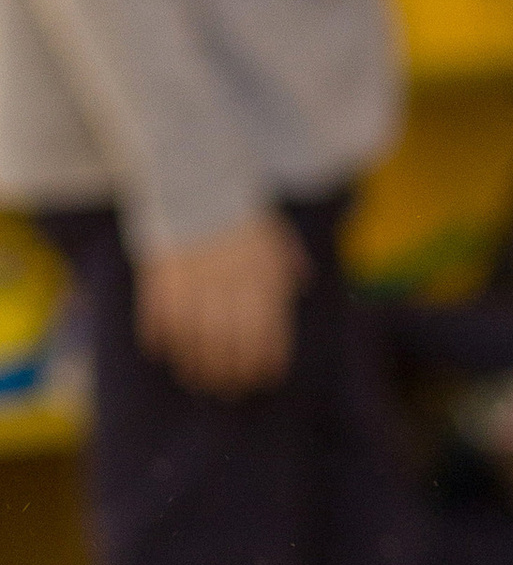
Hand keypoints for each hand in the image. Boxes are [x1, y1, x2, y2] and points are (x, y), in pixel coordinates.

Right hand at [135, 209, 302, 394]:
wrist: (196, 173)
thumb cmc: (239, 209)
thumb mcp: (274, 231)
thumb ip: (288, 259)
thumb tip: (303, 281)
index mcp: (263, 278)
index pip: (268, 336)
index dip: (264, 365)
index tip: (259, 380)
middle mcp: (231, 284)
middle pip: (230, 346)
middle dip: (229, 375)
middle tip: (225, 391)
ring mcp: (195, 279)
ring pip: (194, 338)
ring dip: (194, 365)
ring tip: (195, 380)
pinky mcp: (161, 272)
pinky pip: (158, 314)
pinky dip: (158, 336)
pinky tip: (161, 351)